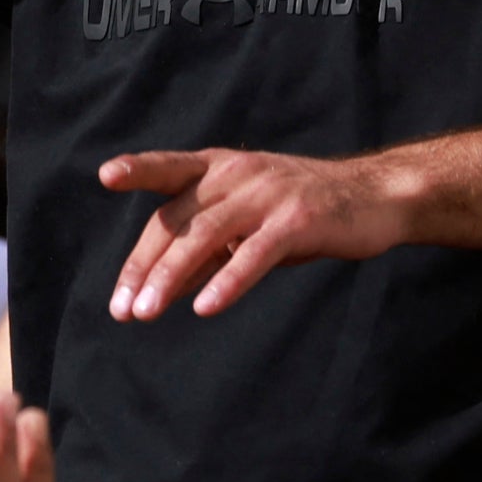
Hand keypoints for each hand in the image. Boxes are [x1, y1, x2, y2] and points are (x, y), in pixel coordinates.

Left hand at [98, 147, 405, 320]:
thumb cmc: (303, 213)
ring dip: (170, 277)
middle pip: (177, 220)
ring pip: (206, 236)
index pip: (169, 171)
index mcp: (221, 168)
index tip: (105, 176)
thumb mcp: (248, 222)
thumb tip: (158, 286)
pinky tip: (205, 308)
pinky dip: (227, 282)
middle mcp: (239, 174)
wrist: (376, 197)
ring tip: (146, 313)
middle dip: (143, 267)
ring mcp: (268, 195)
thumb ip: (206, 247)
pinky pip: (254, 254)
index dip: (139, 170)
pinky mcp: (298, 220)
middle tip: (121, 311)